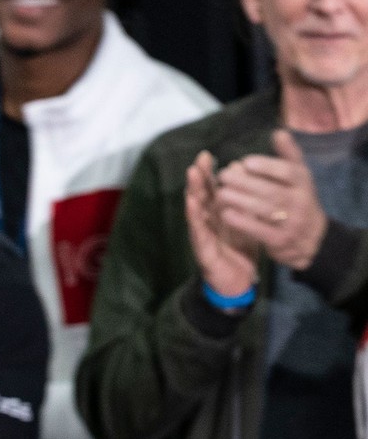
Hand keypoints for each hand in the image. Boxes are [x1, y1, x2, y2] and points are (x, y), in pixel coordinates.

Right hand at [185, 150, 257, 298]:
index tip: (207, 155)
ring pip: (196, 210)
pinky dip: (194, 216)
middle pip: (202, 196)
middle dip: (199, 177)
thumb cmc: (240, 251)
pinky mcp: (203, 249)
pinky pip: (198, 231)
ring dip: (193, 190)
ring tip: (192, 174)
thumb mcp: (247, 222)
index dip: (208, 173)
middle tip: (199, 158)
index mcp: (220, 215)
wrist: (238, 282)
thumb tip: (246, 180)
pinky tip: (192, 203)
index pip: (212, 190)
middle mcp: (208, 222)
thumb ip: (245, 204)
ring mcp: (203, 235)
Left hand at [214, 130, 327, 272]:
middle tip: (223, 176)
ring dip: (240, 200)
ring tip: (220, 193)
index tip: (245, 161)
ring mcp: (291, 222)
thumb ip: (289, 156)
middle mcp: (300, 201)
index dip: (267, 166)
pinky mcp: (280, 240)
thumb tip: (278, 132)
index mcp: (304, 183)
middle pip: (271, 190)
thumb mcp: (299, 178)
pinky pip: (259, 230)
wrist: (311, 239)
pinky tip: (225, 214)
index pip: (287, 171)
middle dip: (245, 182)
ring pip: (264, 210)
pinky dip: (242, 222)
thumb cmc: (298, 200)